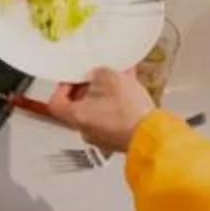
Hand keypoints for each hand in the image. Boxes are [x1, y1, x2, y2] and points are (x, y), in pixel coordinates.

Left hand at [21, 67, 155, 156]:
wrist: (152, 135)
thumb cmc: (127, 111)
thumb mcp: (111, 78)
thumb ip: (98, 72)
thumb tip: (96, 74)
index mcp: (77, 116)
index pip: (56, 102)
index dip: (63, 87)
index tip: (74, 77)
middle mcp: (86, 130)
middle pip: (79, 105)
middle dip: (90, 87)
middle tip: (100, 75)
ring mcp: (102, 136)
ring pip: (99, 109)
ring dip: (106, 93)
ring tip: (120, 78)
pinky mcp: (118, 138)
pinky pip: (113, 116)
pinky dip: (118, 103)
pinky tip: (131, 89)